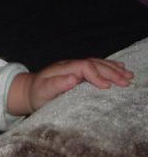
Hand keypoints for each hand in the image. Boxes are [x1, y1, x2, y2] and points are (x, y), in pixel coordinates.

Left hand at [7, 59, 132, 114]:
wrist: (29, 91)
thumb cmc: (37, 93)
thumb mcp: (43, 91)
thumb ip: (57, 84)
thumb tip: (74, 78)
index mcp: (64, 69)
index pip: (85, 67)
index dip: (98, 75)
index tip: (108, 87)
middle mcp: (71, 65)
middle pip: (94, 64)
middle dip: (111, 72)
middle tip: (126, 82)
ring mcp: (75, 67)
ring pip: (97, 63)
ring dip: (114, 69)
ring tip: (128, 75)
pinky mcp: (78, 71)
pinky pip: (96, 66)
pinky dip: (109, 67)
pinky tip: (120, 68)